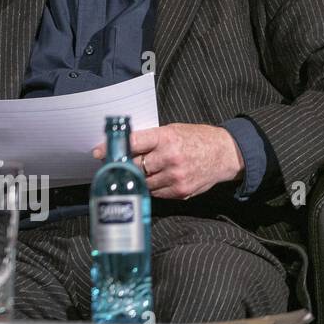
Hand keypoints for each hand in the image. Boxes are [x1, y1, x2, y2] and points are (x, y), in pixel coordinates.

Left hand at [91, 122, 244, 198]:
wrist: (224, 154)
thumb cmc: (196, 139)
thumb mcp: (172, 130)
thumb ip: (149, 139)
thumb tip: (122, 146)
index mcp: (165, 138)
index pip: (132, 143)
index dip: (113, 148)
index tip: (98, 152)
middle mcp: (169, 157)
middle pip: (134, 165)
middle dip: (123, 165)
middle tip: (114, 165)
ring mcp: (175, 176)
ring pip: (143, 181)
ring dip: (137, 178)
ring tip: (137, 172)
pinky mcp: (180, 191)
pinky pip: (155, 192)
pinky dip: (151, 187)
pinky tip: (155, 179)